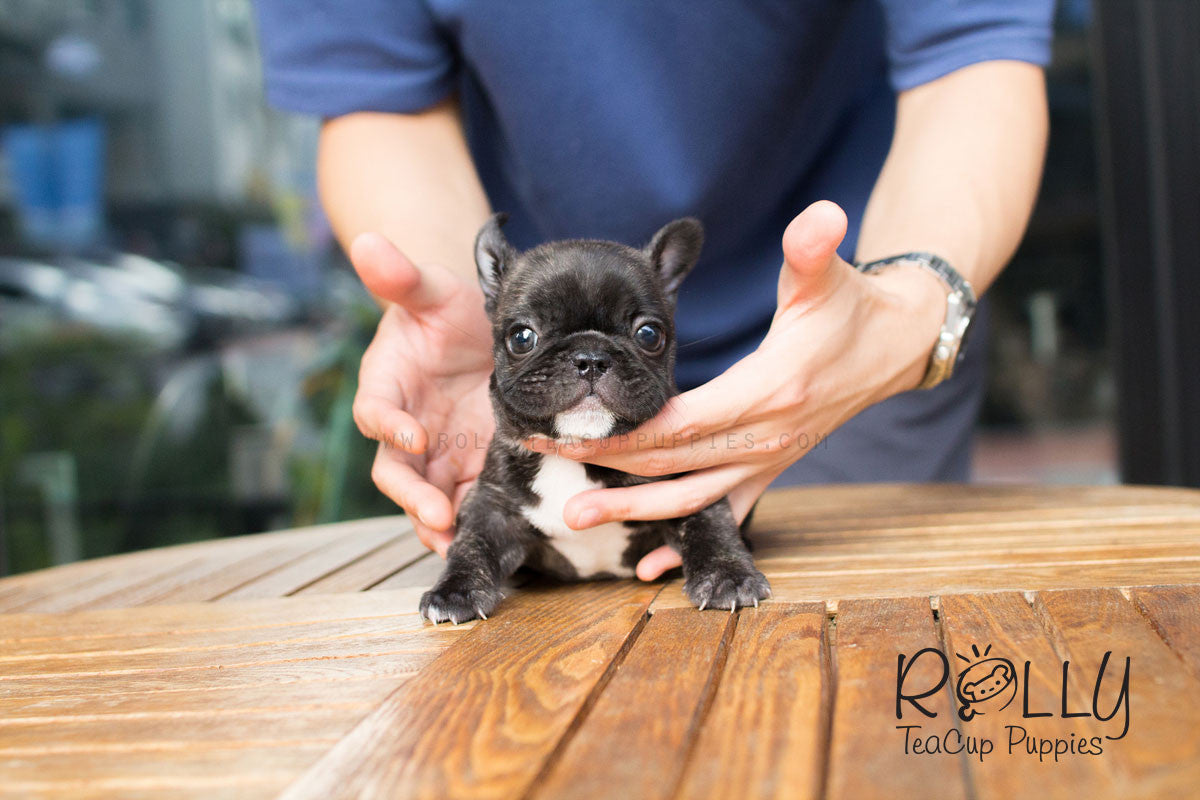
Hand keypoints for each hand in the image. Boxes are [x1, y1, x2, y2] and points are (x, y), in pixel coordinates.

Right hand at [350, 233, 494, 555]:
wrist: (477, 329)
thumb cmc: (443, 307)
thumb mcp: (428, 288)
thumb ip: (400, 275)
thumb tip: (368, 242)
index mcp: (386, 384)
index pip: (375, 410)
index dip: (388, 424)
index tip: (412, 433)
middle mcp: (406, 426)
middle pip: (397, 470)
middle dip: (414, 495)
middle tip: (437, 516)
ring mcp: (437, 451)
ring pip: (427, 496)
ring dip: (438, 523)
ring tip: (458, 544)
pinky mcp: (469, 464)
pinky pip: (465, 499)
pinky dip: (473, 519)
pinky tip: (491, 537)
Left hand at [526, 201, 947, 578]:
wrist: (896, 347)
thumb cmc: (852, 310)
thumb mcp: (829, 277)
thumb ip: (814, 249)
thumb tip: (820, 216)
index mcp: (768, 391)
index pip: (681, 424)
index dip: (623, 434)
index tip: (568, 430)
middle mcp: (765, 437)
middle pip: (671, 465)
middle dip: (603, 469)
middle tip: (543, 459)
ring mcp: (768, 461)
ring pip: (690, 500)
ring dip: (631, 511)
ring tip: (574, 519)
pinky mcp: (771, 469)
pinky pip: (723, 514)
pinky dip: (684, 540)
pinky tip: (648, 568)